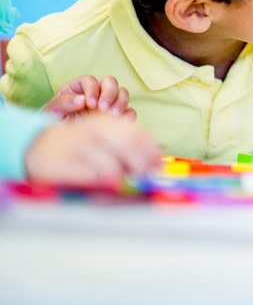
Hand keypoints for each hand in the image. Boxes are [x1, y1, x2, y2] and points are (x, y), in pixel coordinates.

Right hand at [23, 114, 160, 186]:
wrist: (41, 147)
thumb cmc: (80, 143)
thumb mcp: (103, 135)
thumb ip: (126, 141)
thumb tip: (154, 161)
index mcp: (106, 120)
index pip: (138, 133)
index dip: (151, 151)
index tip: (158, 165)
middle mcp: (94, 130)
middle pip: (129, 147)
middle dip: (142, 165)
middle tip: (146, 176)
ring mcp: (80, 146)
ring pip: (114, 166)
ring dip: (126, 176)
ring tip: (128, 181)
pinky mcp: (68, 163)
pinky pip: (95, 177)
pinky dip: (107, 183)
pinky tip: (110, 184)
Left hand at [42, 75, 135, 120]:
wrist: (62, 142)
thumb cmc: (55, 123)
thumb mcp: (52, 112)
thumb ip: (63, 103)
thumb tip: (81, 100)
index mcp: (79, 87)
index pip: (90, 80)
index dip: (92, 89)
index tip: (90, 103)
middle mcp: (97, 92)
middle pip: (110, 82)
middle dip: (109, 93)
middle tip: (103, 108)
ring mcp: (108, 103)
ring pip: (122, 93)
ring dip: (120, 102)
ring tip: (112, 115)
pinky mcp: (117, 116)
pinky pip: (129, 111)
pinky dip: (128, 115)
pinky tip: (121, 122)